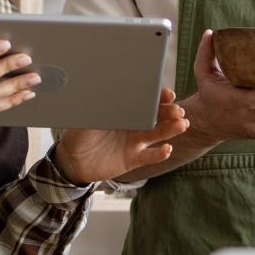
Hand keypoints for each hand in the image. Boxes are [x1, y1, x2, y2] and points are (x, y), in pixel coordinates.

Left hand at [55, 89, 190, 183]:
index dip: (158, 96)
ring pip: (158, 134)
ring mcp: (135, 142)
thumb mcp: (85, 118)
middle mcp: (134, 124)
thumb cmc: (79, 134)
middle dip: (169, 112)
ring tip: (181, 125)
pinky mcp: (134, 159)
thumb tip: (102, 94)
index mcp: (125, 110)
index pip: (145, 100)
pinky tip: (167, 149)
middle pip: (157, 116)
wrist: (73, 161)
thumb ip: (95, 108)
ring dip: (171, 129)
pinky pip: (150, 156)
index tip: (168, 94)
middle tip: (178, 110)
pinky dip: (160, 153)